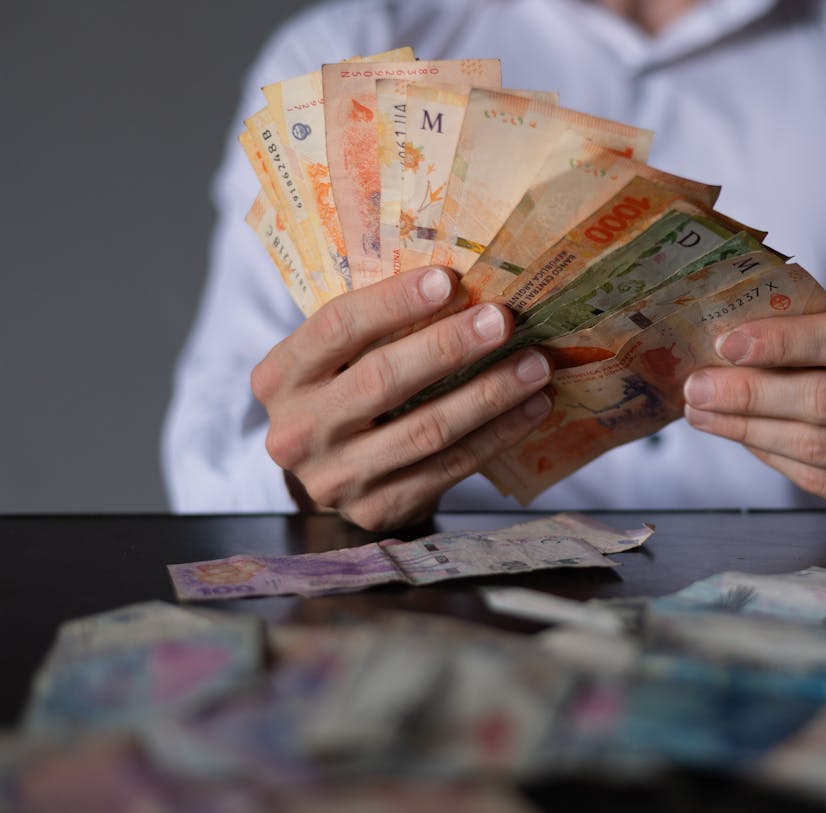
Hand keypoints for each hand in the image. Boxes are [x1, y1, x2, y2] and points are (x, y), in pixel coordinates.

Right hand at [250, 267, 551, 530]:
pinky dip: (497, 435)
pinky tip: (533, 407)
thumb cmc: (347, 395)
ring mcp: (335, 477)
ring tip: (534, 365)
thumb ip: (376, 326)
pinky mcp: (377, 509)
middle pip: (382, 380)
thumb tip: (462, 278)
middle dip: (449, 346)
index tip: (449, 280)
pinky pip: (449, 467)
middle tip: (502, 320)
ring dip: (489, 394)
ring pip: (425, 430)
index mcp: (280, 377)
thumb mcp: (338, 360)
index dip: (393, 302)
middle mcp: (297, 431)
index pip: (337, 328)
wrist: (336, 478)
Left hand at [681, 311, 825, 527]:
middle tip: (697, 386)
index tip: (726, 344)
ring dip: (750, 430)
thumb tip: (735, 348)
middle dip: (751, 393)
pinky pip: (825, 481)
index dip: (784, 342)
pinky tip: (745, 441)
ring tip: (705, 414)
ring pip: (820, 446)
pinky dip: (776, 459)